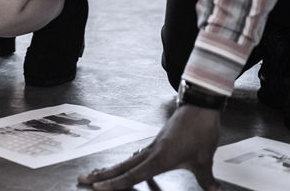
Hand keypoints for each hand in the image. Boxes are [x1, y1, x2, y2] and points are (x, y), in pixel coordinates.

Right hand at [78, 104, 221, 189]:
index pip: (132, 175)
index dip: (114, 183)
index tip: (96, 188)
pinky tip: (122, 168)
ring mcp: (152, 146)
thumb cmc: (200, 130)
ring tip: (94, 174)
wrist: (199, 107)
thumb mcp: (205, 159)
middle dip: (101, 175)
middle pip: (121, 167)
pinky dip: (124, 164)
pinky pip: (135, 156)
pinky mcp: (156, 143)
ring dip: (109, 169)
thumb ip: (207, 179)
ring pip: (126, 161)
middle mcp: (151, 152)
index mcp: (159, 158)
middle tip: (82, 179)